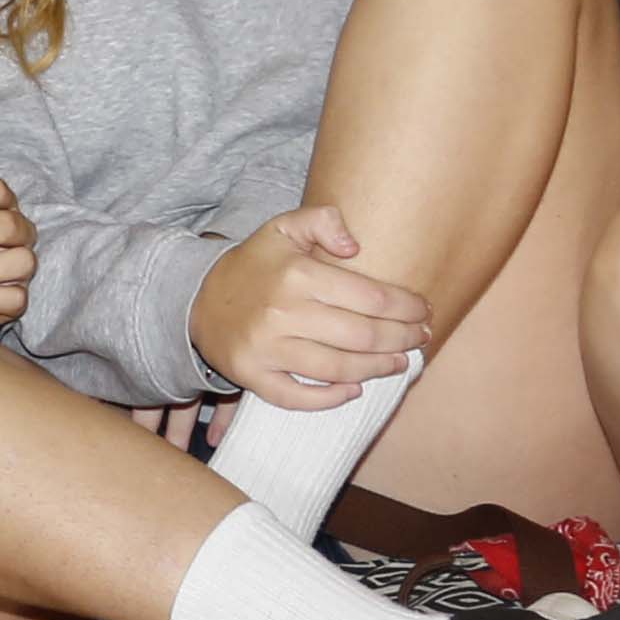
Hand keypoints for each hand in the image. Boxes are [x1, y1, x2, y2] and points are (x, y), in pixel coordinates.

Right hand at [188, 205, 431, 410]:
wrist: (196, 300)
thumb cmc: (254, 266)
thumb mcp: (282, 228)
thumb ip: (322, 220)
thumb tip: (355, 246)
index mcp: (298, 275)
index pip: (370, 297)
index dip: (406, 307)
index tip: (423, 311)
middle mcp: (283, 313)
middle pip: (362, 336)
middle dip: (402, 338)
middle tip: (421, 338)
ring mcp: (267, 349)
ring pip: (338, 369)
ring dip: (378, 369)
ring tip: (401, 362)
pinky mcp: (253, 376)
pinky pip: (297, 396)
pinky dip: (330, 399)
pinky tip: (355, 390)